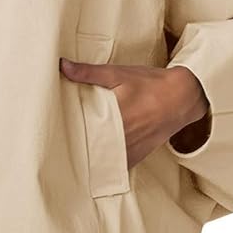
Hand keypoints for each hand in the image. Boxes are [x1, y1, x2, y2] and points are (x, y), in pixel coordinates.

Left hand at [59, 57, 209, 169]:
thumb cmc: (149, 84)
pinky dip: (104, 166)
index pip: (83, 131)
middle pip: (89, 149)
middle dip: (73, 149)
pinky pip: (116, 167)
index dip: (66, 136)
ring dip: (87, 160)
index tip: (51, 137)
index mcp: (114, 115)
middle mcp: (121, 136)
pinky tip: (92, 165)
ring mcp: (130, 149)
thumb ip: (89, 72)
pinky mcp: (136, 157)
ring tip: (69, 159)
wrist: (182, 98)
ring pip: (101, 161)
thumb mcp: (118, 74)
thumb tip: (62, 65)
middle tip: (55, 149)